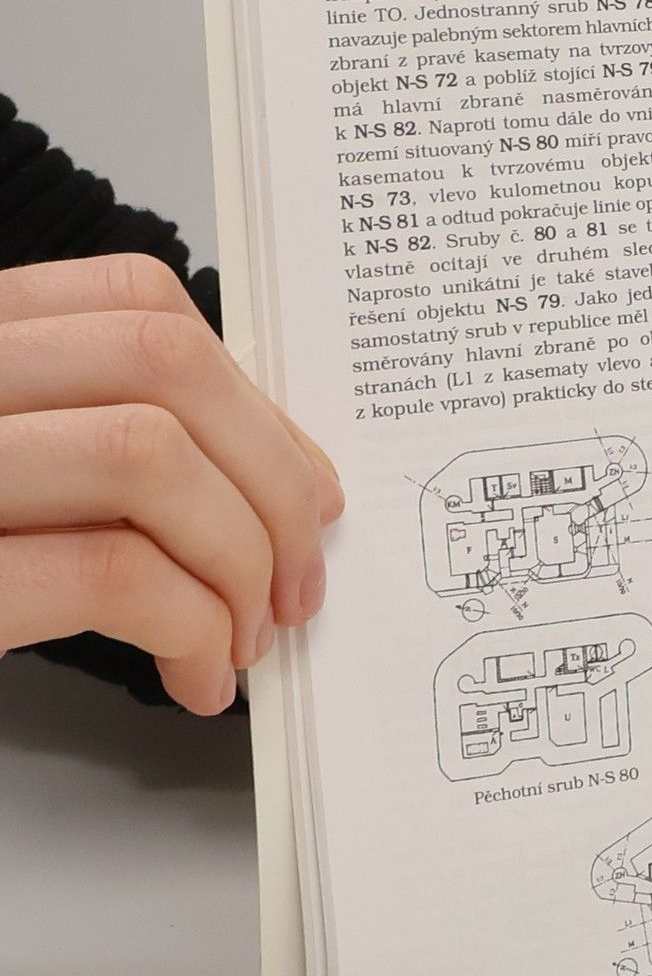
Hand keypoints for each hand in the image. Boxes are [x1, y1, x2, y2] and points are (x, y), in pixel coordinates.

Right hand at [0, 255, 344, 713]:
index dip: (249, 397)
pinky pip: (110, 570)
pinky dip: (192, 627)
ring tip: (245, 634)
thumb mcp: (17, 474)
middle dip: (271, 480)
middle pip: (162, 366)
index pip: (133, 303)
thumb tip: (273, 479)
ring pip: (148, 454)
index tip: (300, 485)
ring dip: (239, 559)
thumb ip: (96, 444)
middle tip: (297, 580)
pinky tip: (196, 672)